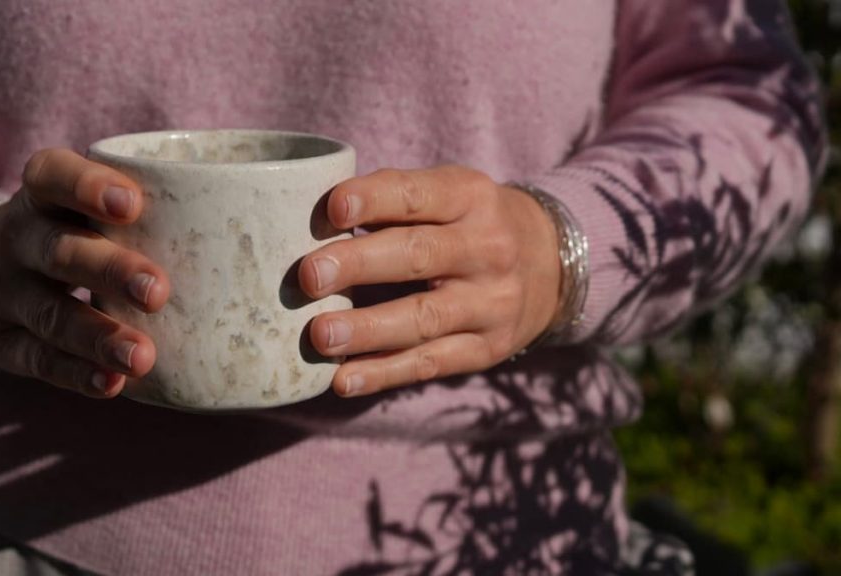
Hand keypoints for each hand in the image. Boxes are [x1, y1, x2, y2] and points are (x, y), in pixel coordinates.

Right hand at [0, 149, 168, 397]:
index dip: (86, 185)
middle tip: (159, 291)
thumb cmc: (73, 232)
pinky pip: (38, 360)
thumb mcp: (84, 206)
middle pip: (57, 249)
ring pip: (49, 313)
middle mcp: (15, 238)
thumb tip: (271, 215)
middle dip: (108, 268)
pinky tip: (113, 385)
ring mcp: (2, 293)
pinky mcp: (0, 342)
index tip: (132, 204)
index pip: (51, 176)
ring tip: (142, 357)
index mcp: (41, 195)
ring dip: (97, 335)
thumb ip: (151, 205)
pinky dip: (76, 374)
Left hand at [300, 166, 560, 396]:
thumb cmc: (469, 223)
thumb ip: (392, 201)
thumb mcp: (449, 194)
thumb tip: (313, 221)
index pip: (419, 195)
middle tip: (309, 276)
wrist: (551, 264)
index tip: (332, 209)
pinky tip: (344, 380)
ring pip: (424, 318)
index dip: (375, 199)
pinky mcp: (486, 349)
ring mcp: (491, 303)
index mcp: (470, 197)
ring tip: (321, 336)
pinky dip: (384, 374)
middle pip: (418, 255)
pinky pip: (430, 363)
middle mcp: (487, 248)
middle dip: (360, 265)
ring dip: (367, 330)